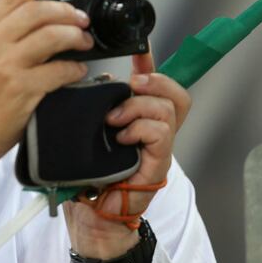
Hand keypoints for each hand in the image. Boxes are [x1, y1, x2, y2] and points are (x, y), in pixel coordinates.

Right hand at [0, 0, 91, 228]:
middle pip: (36, 12)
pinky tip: (77, 70)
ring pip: (52, 36)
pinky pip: (59, 70)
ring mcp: (4, 68)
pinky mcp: (21, 91)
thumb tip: (37, 16)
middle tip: (81, 18)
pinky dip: (75, 68)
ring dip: (75, 36)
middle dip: (65, 10)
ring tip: (83, 42)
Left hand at [64, 52, 190, 258]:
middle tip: (132, 83)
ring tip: (114, 120)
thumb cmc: (86, 177)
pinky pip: (161, 133)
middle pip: (177, 94)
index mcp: (137, 120)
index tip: (140, 46)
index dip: (150, 62)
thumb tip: (93, 80)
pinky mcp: (158, 164)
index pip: (154, 85)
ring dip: (138, 107)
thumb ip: (92, 107)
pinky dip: (140, 128)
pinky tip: (121, 137)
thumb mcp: (84, 132)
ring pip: (168, 109)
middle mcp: (154, 132)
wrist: (90, 216)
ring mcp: (159, 148)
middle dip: (157, 80)